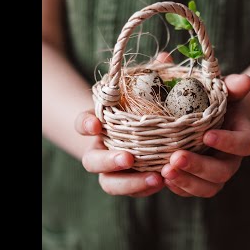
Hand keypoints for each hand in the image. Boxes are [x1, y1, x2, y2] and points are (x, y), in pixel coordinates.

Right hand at [72, 52, 173, 196]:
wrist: (136, 138)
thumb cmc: (138, 111)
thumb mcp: (141, 93)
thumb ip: (151, 77)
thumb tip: (166, 59)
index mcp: (99, 126)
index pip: (83, 123)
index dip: (86, 124)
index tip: (95, 125)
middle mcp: (100, 150)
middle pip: (92, 161)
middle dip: (108, 160)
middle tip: (128, 157)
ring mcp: (112, 171)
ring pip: (110, 183)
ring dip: (130, 183)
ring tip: (155, 179)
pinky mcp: (128, 183)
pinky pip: (131, 191)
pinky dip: (145, 188)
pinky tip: (165, 182)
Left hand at [161, 73, 249, 197]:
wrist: (205, 114)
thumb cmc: (214, 99)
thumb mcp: (222, 89)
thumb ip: (232, 86)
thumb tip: (245, 81)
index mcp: (241, 136)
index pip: (244, 144)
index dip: (228, 142)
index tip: (206, 135)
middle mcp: (230, 159)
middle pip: (222, 172)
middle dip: (199, 167)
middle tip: (176, 157)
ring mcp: (214, 172)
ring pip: (207, 188)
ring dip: (186, 182)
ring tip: (165, 171)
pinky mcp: (197, 180)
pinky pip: (190, 191)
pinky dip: (177, 187)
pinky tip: (160, 178)